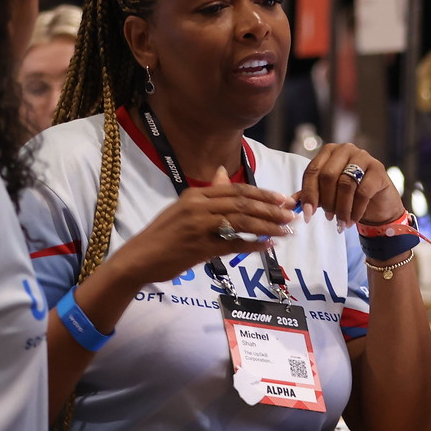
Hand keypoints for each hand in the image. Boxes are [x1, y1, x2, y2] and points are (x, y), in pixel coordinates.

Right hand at [104, 169, 295, 289]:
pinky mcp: (201, 248)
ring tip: (286, 230)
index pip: (236, 190)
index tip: (282, 198)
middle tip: (291, 214)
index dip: (262, 194)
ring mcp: (200, 226)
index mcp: (196, 194)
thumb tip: (223, 173)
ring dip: (268, 226)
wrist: (139, 258)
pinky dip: (254, 245)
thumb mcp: (183, 208)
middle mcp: (199, 206)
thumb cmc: (163, 234)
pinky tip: (269, 246)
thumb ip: (208, 194)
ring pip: (242, 222)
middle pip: (243, 204)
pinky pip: (234, 245)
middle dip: (271, 209)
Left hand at [296, 144, 403, 227]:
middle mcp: (345, 149)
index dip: (309, 194)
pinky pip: (363, 191)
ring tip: (340, 222)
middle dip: (326, 201)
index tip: (308, 214)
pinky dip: (355, 210)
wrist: (378, 202)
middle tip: (328, 217)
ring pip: (345, 184)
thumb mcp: (327, 194)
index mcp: (329, 152)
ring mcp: (363, 156)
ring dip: (341, 208)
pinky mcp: (378, 169)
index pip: (313, 170)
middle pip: (328, 175)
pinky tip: (352, 220)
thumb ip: (310, 194)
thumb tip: (291, 202)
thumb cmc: (350, 195)